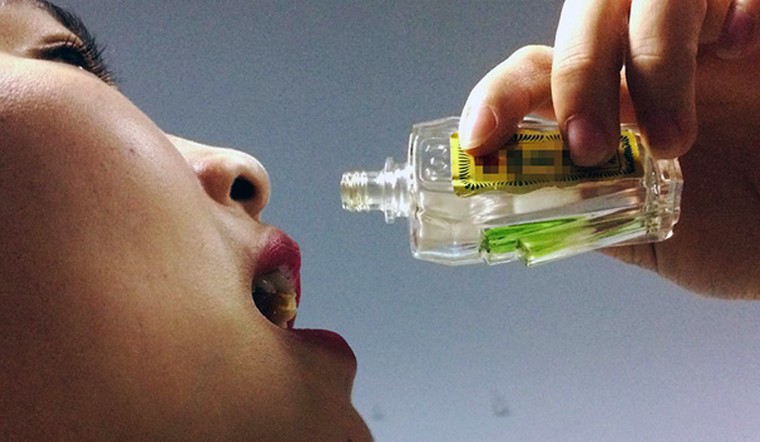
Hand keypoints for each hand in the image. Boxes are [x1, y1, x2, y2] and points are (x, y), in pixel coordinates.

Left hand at [459, 0, 759, 297]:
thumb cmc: (741, 229)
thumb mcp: (653, 237)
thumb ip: (593, 214)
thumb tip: (522, 209)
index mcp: (612, 103)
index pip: (536, 73)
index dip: (498, 97)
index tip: (480, 139)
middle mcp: (648, 59)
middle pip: (587, 17)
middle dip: (577, 78)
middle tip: (591, 148)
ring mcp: (708, 34)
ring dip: (651, 61)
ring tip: (675, 141)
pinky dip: (736, 8)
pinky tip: (743, 49)